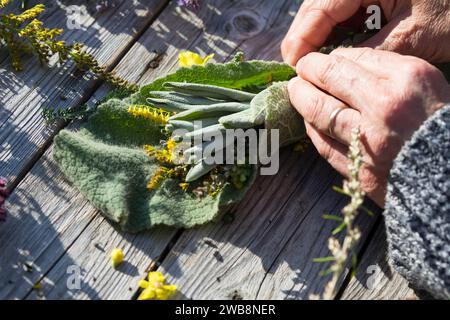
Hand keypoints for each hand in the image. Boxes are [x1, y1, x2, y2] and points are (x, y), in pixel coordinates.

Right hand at [281, 0, 449, 65]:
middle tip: (298, 68)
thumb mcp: (413, 36)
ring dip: (318, 35)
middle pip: (317, 5)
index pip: (320, 8)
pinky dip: (335, 30)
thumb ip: (368, 53)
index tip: (295, 67)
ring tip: (310, 63)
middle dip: (306, 37)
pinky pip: (344, 8)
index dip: (303, 39)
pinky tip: (332, 50)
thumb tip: (332, 70)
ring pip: (327, 7)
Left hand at [288, 48, 449, 205]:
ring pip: (319, 113)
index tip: (318, 60)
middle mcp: (384, 108)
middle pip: (329, 80)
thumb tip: (342, 64)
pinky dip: (312, 129)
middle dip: (307, 72)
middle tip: (300, 72)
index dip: (327, 58)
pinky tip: (309, 121)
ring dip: (301, 99)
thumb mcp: (423, 83)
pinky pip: (323, 145)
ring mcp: (368, 141)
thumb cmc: (439, 124)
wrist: (448, 175)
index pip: (351, 59)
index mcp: (406, 80)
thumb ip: (384, 69)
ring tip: (296, 92)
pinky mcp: (358, 169)